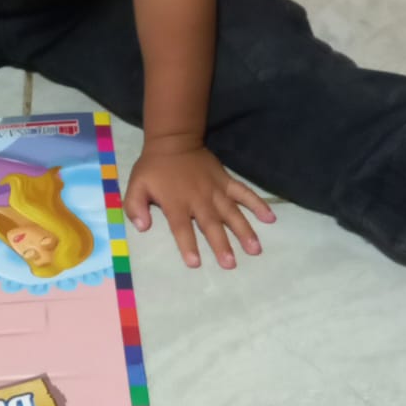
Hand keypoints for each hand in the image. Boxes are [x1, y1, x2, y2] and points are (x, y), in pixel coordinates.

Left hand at [124, 144, 275, 269]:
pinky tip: (270, 218)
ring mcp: (215, 189)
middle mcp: (198, 198)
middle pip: (211, 224)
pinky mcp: (226, 181)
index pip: (181, 228)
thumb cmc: (154, 168)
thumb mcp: (136, 185)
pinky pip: (244, 193)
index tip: (196, 263)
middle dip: (221, 244)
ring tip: (255, 249)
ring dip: (244, 230)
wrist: (173, 141)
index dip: (188, 245)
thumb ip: (135, 207)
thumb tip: (142, 227)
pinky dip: (258, 204)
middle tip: (230, 264)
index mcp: (175, 202)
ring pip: (232, 212)